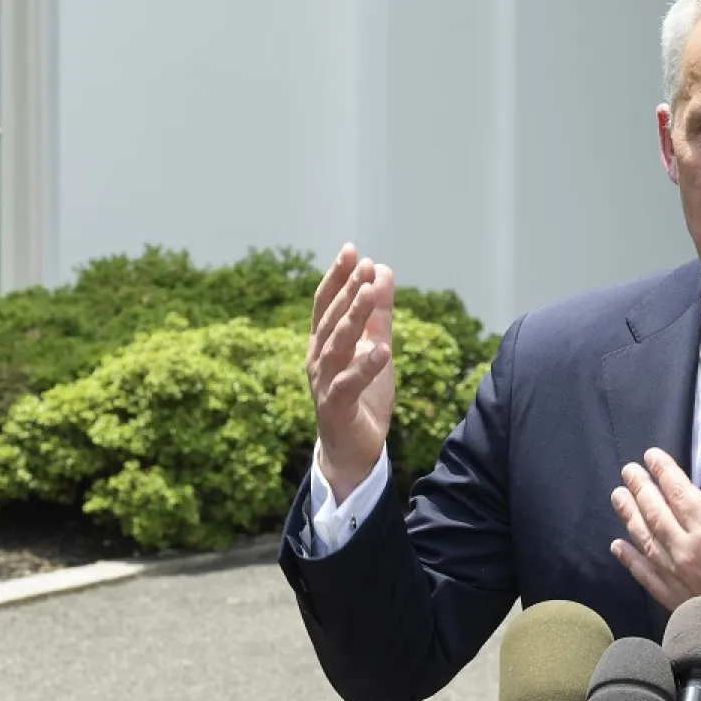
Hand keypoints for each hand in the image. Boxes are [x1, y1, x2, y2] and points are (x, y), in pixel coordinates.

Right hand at [306, 243, 395, 500]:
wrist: (354, 449)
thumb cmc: (362, 396)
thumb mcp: (375, 348)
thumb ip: (379, 314)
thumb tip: (383, 271)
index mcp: (324, 343)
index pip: (327, 304)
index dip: (337, 277)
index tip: (352, 251)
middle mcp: (318, 359)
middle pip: (331, 319)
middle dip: (347, 291)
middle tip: (364, 265)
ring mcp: (323, 383)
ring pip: (337, 346)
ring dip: (353, 318)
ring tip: (370, 293)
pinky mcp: (335, 407)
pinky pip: (348, 383)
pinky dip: (364, 367)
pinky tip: (382, 351)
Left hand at [610, 446, 700, 669]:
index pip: (679, 493)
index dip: (663, 471)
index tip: (651, 456)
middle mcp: (687, 553)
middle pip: (655, 513)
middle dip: (640, 488)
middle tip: (628, 470)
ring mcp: (677, 578)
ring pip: (645, 541)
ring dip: (629, 516)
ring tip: (617, 496)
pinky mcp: (675, 599)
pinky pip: (645, 576)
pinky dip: (629, 559)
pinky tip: (617, 546)